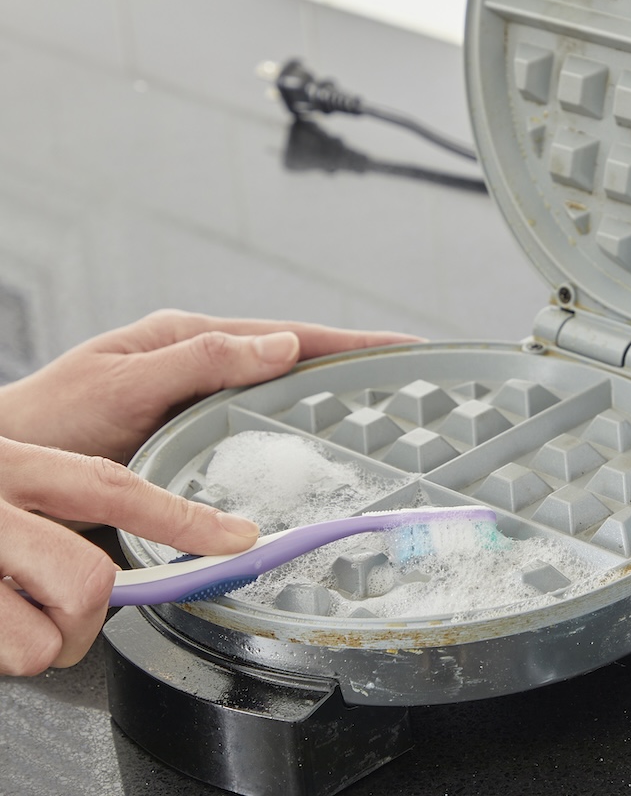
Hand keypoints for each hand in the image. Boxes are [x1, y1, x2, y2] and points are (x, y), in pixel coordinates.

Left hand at [0, 309, 420, 463]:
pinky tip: (314, 458)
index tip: (402, 346)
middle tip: (407, 385)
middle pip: (293, 363)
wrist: (3, 477)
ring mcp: (197, 406)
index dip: (349, 342)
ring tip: (379, 419)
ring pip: (279, 402)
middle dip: (353, 369)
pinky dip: (293, 441)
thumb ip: (200, 360)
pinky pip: (256, 437)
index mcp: (188, 339)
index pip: (287, 335)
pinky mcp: (191, 444)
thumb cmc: (46, 424)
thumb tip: (282, 345)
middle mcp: (199, 369)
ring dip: (328, 407)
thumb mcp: (123, 381)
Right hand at [0, 438, 260, 675]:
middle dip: (91, 611)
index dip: (181, 519)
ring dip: (41, 642)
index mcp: (9, 466)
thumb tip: (130, 535)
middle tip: (62, 609)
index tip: (240, 537)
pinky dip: (4, 656)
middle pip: (89, 581)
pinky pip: (8, 660)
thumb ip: (48, 494)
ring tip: (9, 615)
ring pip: (47, 641)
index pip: (110, 488)